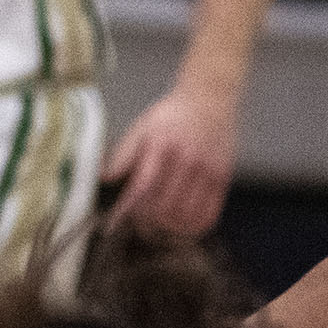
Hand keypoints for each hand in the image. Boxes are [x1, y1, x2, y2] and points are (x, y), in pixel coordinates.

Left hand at [100, 86, 236, 234]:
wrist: (209, 99)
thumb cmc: (172, 116)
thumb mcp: (142, 127)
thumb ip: (123, 154)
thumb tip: (104, 179)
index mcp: (161, 146)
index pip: (143, 187)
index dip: (130, 209)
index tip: (119, 220)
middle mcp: (186, 159)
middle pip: (164, 206)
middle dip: (147, 222)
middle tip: (140, 225)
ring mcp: (206, 170)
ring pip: (185, 215)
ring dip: (169, 229)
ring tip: (160, 228)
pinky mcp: (222, 177)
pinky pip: (208, 213)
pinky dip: (194, 227)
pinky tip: (183, 226)